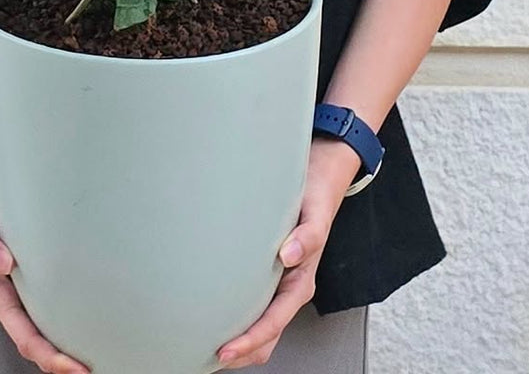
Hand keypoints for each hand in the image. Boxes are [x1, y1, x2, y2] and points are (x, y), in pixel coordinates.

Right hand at [0, 174, 90, 373]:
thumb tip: (4, 263)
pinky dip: (70, 318)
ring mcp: (26, 290)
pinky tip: (92, 319)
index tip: (73, 367)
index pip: (25, 336)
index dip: (49, 356)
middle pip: (39, 342)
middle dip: (63, 362)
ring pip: (48, 328)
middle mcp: (14, 298)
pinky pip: (54, 304)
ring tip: (99, 356)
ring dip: (68, 346)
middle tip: (95, 370)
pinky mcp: (38, 275)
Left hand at [215, 138, 360, 368]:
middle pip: (268, 335)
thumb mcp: (315, 212)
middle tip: (209, 358)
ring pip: (263, 326)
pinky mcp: (272, 270)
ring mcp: (281, 281)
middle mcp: (291, 285)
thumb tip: (290, 254)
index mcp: (302, 279)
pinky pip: (257, 304)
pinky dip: (240, 320)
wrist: (321, 174)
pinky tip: (219, 317)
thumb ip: (308, 234)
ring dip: (241, 342)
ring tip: (208, 348)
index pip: (274, 322)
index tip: (225, 349)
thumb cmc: (316, 194)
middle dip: (242, 352)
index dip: (250, 340)